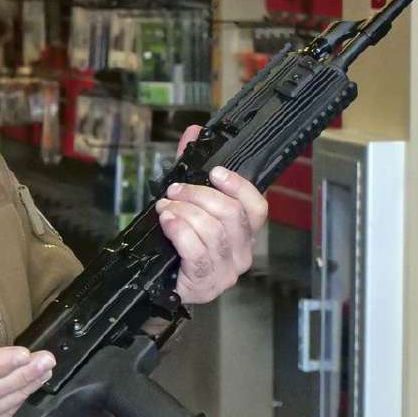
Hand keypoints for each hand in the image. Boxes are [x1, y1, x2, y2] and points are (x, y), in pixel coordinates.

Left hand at [156, 125, 268, 303]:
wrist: (159, 285)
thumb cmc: (179, 242)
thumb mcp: (187, 201)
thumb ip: (192, 168)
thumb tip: (194, 131)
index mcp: (245, 232)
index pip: (257, 207)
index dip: (239, 186)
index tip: (215, 172)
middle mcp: (242, 252)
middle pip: (230, 214)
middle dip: (198, 195)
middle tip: (174, 190)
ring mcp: (226, 271)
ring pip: (212, 231)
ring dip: (184, 212)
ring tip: (165, 207)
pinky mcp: (206, 284)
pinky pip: (197, 252)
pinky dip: (180, 231)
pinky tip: (167, 222)